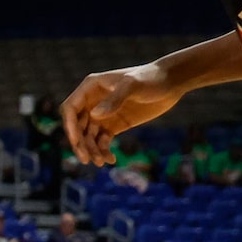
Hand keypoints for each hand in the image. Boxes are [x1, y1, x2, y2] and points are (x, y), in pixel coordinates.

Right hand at [60, 62, 178, 164]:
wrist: (170, 83)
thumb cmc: (150, 78)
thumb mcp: (133, 85)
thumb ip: (114, 99)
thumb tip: (94, 116)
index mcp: (90, 88)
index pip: (70, 108)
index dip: (70, 126)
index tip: (77, 142)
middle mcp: (92, 102)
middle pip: (77, 126)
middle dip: (80, 143)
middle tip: (87, 160)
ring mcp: (103, 114)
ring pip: (89, 136)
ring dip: (92, 150)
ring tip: (101, 163)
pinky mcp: (114, 124)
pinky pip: (102, 140)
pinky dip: (103, 151)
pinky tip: (111, 160)